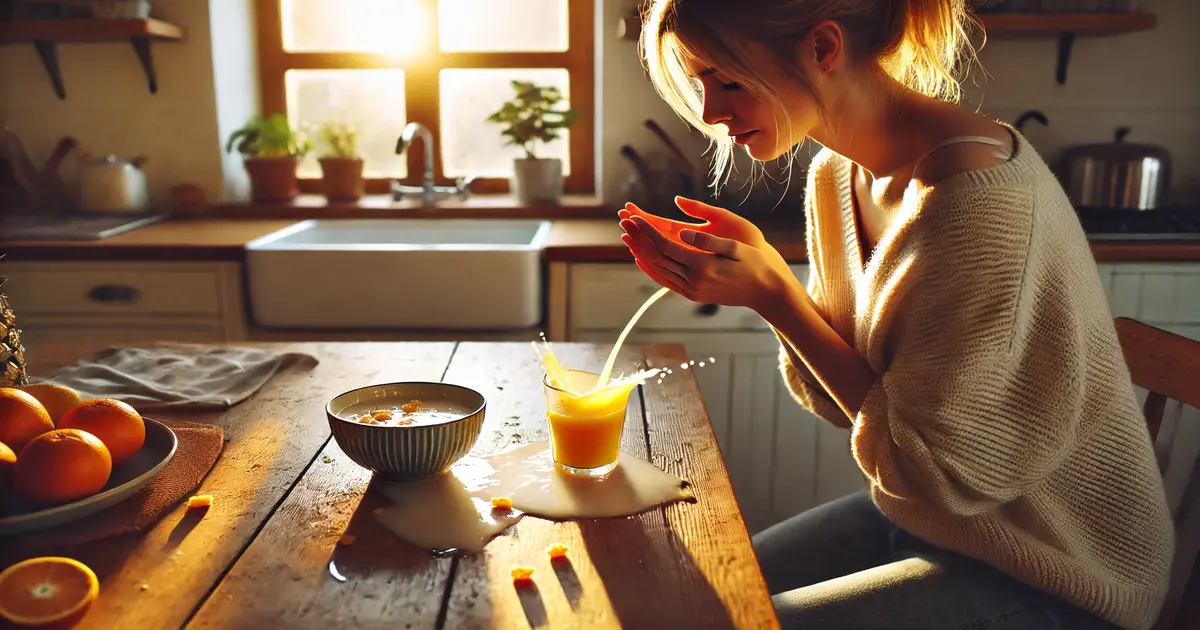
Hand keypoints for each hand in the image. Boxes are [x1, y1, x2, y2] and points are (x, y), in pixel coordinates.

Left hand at [619, 196, 791, 277]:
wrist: (765, 292)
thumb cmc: (754, 264)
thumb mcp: (735, 247)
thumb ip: (707, 240)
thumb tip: (682, 232)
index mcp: (702, 266)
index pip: (665, 246)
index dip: (647, 230)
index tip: (634, 217)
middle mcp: (693, 281)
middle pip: (656, 258)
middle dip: (638, 239)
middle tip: (623, 222)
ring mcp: (691, 291)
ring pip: (657, 270)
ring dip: (640, 253)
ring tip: (627, 237)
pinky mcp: (693, 295)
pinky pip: (665, 281)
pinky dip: (651, 270)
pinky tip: (642, 260)